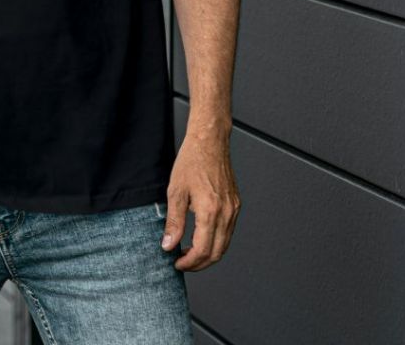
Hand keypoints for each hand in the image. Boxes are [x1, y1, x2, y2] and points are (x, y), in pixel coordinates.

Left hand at [161, 130, 239, 270]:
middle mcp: (226, 213)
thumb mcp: (175, 191)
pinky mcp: (235, 205)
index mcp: (211, 211)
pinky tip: (201, 236)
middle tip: (182, 262)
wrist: (209, 142)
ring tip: (189, 252)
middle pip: (217, 253)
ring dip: (208, 254)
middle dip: (199, 263)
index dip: (189, 262)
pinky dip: (216, 241)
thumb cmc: (192, 161)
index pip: (203, 250)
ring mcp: (234, 210)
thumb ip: (174, 221)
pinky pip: (228, 232)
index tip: (176, 262)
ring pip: (224, 245)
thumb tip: (169, 245)